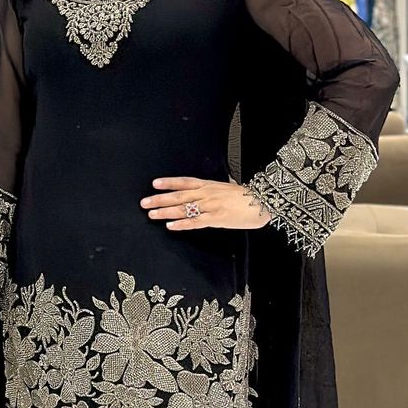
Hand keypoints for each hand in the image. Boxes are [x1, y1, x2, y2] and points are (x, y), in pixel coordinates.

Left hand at [141, 176, 270, 231]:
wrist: (263, 202)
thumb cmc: (246, 197)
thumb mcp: (227, 188)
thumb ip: (212, 190)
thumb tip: (204, 191)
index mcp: (209, 185)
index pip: (185, 182)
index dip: (169, 182)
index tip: (154, 183)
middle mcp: (207, 194)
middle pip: (179, 196)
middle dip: (160, 199)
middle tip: (145, 202)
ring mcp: (210, 206)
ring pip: (183, 209)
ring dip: (166, 211)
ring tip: (152, 214)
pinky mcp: (216, 218)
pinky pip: (195, 222)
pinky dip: (182, 224)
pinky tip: (170, 226)